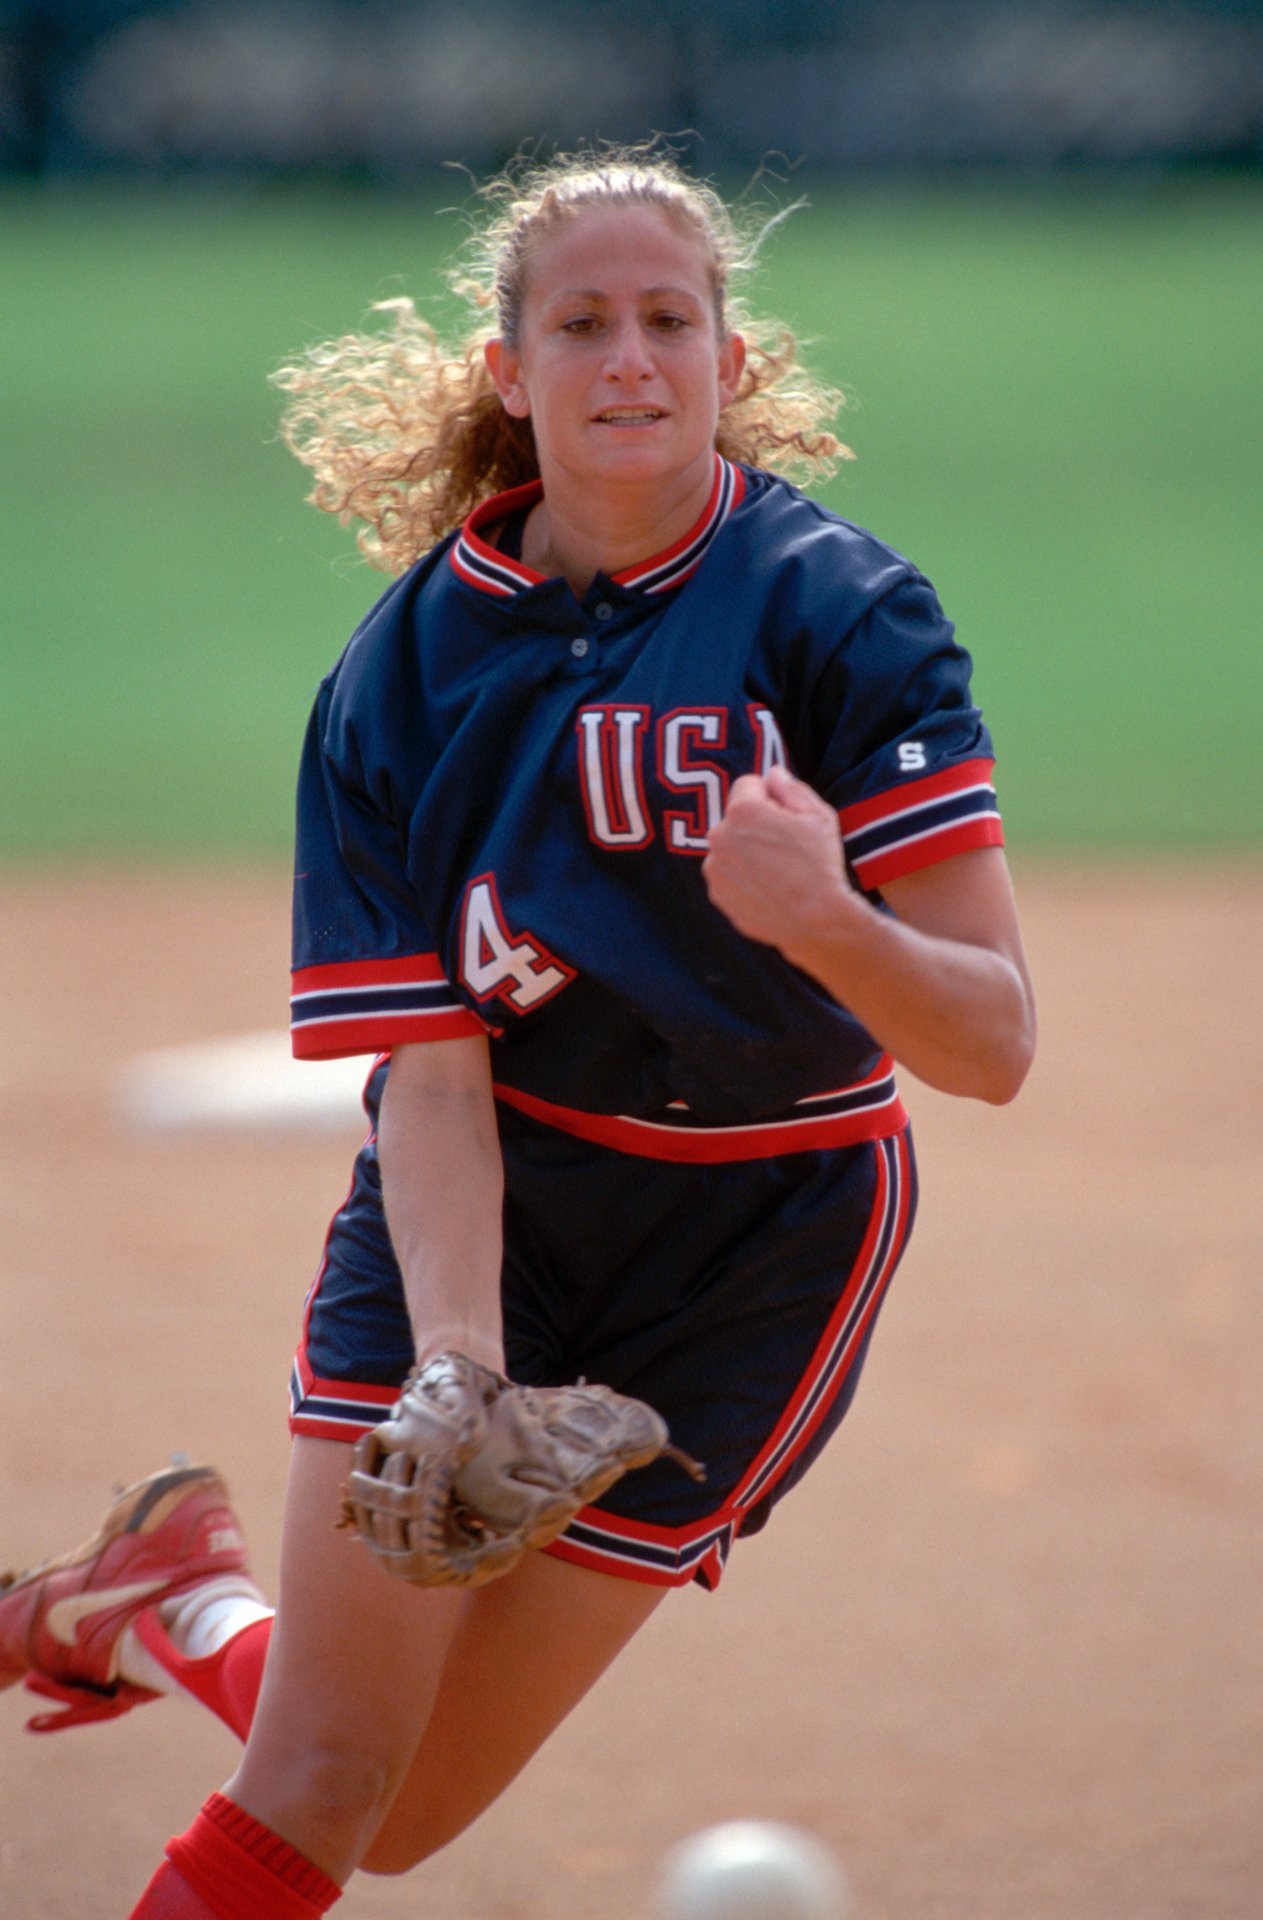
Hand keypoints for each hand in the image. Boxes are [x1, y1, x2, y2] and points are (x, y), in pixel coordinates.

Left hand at [702, 764, 864, 962]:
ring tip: (776, 870)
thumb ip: (791, 788)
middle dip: (754, 823)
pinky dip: (742, 876)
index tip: (786, 816)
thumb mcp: (818, 815)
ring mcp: (714, 867)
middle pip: (735, 816)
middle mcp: (718, 836)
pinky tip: (767, 887)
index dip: (770, 797)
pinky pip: (727, 873)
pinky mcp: (716, 893)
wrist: (816, 921)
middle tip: (783, 846)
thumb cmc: (820, 865)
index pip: (747, 784)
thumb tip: (772, 773)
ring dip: (745, 850)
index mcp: (742, 811)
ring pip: (729, 846)